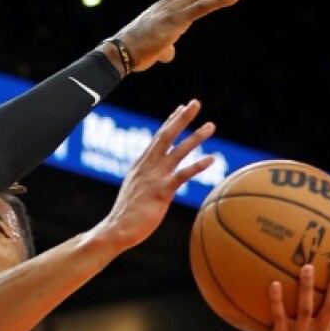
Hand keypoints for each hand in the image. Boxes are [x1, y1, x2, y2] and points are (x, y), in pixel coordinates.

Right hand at [101, 99, 215, 250]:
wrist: (117, 228)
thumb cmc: (126, 214)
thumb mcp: (134, 190)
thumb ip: (144, 181)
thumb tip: (151, 181)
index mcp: (140, 164)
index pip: (157, 137)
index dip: (170, 121)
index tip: (181, 107)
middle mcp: (147, 166)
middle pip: (166, 135)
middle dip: (181, 118)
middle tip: (195, 102)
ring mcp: (155, 177)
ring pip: (178, 151)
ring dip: (195, 137)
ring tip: (211, 125)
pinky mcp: (162, 191)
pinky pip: (183, 175)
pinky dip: (198, 166)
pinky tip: (212, 159)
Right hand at [114, 0, 247, 71]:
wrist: (120, 54)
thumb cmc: (134, 52)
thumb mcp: (155, 49)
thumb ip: (165, 49)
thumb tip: (168, 54)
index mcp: (167, 8)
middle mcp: (171, 3)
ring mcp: (173, 10)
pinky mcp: (175, 21)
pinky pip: (201, 7)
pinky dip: (220, 1)